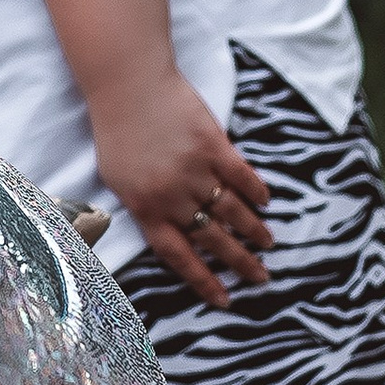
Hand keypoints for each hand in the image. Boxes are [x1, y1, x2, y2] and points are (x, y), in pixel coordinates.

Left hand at [83, 71, 273, 306]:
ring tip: (268, 244)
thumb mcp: (118, 179)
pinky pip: (241, 175)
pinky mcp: (213, 145)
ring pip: (232, 211)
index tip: (225, 299)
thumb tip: (172, 232)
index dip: (203, 281)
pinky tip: (266, 202)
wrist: (127, 85)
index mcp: (145, 209)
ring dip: (253, 230)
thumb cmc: (117, 132)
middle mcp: (172, 196)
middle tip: (260, 277)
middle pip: (213, 239)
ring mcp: (195, 171)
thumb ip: (144, 207)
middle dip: (240, 262)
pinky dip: (256, 191)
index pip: (179, 256)